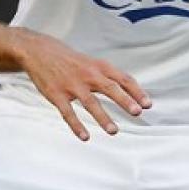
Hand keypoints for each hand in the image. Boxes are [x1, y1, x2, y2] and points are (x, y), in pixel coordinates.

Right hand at [14, 29, 150, 139]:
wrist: (40, 52)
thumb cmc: (72, 61)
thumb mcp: (93, 63)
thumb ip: (110, 77)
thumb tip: (132, 93)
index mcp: (100, 67)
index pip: (123, 78)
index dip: (136, 91)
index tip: (148, 104)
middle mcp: (88, 74)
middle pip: (110, 88)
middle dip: (124, 101)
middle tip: (137, 112)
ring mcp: (72, 85)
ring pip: (90, 103)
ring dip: (103, 118)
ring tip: (114, 131)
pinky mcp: (57, 95)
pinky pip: (68, 112)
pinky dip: (76, 125)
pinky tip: (85, 137)